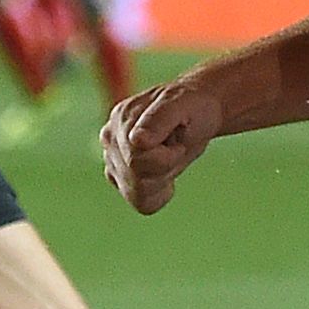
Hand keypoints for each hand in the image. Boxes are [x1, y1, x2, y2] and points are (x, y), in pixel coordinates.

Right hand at [99, 76, 221, 214]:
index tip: (178, 141)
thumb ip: (158, 120)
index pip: (136, 160)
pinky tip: (164, 173)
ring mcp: (112, 159)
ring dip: (162, 179)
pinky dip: (159, 193)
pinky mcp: (120, 176)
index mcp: (121, 119)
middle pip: (136, 179)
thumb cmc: (193, 107)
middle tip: (176, 146)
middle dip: (165, 168)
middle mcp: (110, 138)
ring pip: (137, 194)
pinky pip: (140, 203)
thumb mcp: (182, 105)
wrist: (198, 112)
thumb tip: (136, 141)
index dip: (167, 157)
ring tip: (169, 156)